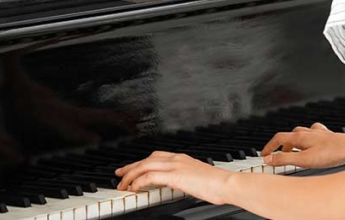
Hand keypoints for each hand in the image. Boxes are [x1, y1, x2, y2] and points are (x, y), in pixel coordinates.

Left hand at [115, 151, 231, 204]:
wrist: (226, 183)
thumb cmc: (217, 184)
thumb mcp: (198, 178)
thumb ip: (186, 178)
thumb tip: (180, 185)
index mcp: (182, 158)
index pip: (155, 156)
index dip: (141, 162)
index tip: (132, 169)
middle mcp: (176, 158)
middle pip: (146, 159)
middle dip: (130, 167)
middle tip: (119, 174)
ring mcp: (175, 165)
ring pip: (144, 166)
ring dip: (130, 176)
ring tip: (122, 185)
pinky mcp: (174, 175)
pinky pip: (149, 177)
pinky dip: (138, 181)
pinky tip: (134, 187)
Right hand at [260, 122, 344, 168]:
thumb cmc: (332, 153)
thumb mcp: (304, 160)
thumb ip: (285, 160)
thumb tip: (269, 159)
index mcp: (300, 136)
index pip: (278, 138)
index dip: (269, 146)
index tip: (264, 154)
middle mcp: (309, 132)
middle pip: (289, 135)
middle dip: (282, 146)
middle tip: (278, 156)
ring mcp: (319, 134)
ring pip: (302, 134)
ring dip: (295, 142)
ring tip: (293, 152)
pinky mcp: (328, 137)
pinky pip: (315, 134)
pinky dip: (310, 139)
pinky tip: (313, 144)